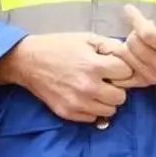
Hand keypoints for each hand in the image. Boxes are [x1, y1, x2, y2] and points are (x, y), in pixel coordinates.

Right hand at [0, 33, 132, 122]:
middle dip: (117, 87)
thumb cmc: (58, 46)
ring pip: (110, 111)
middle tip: (106, 79)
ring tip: (96, 88)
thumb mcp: (85, 38)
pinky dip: (93, 109)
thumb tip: (127, 54)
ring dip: (106, 100)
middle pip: (121, 97)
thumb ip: (109, 45)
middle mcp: (88, 87)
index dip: (122, 68)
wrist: (28, 61)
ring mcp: (78, 103)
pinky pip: (93, 118)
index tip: (113, 66)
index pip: (126, 73)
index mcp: (94, 66)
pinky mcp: (68, 114)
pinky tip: (85, 97)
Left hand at [112, 3, 155, 87]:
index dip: (136, 20)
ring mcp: (152, 76)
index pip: (148, 34)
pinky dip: (125, 57)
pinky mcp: (145, 82)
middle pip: (134, 44)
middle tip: (143, 27)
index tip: (129, 9)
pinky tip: (131, 50)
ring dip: (129, 43)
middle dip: (135, 31)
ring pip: (127, 55)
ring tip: (140, 38)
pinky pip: (126, 68)